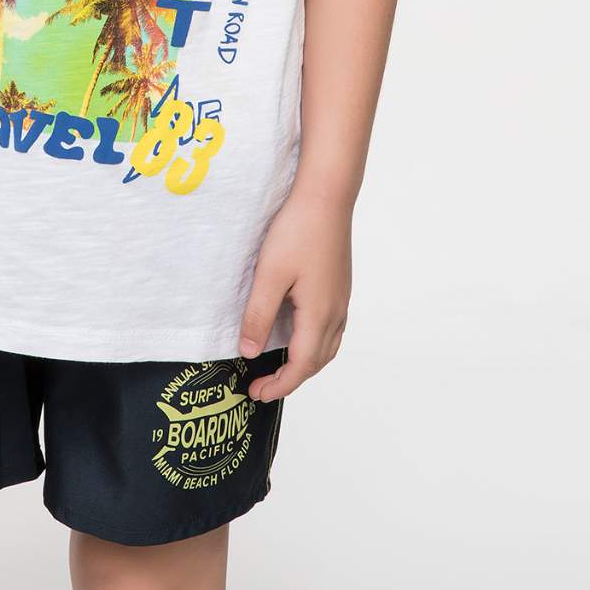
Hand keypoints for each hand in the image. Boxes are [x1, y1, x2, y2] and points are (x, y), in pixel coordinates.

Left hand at [238, 185, 352, 400]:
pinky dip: (315, 343)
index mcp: (319, 314)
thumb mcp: (269, 275)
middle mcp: (336, 311)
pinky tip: (298, 333)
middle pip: (318, 361)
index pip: (301, 366)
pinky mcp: (340, 285)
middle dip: (291, 379)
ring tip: (279, 366)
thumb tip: (249, 352)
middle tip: (262, 386)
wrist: (327, 195)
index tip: (255, 394)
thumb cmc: (297, 230)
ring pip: (328, 346)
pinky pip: (331, 328)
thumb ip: (258, 316)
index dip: (279, 385)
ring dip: (306, 363)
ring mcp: (341, 298)